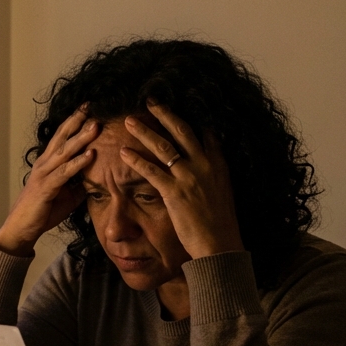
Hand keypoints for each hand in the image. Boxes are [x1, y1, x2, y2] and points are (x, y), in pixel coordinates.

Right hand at [0, 107, 100, 256]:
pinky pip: (65, 173)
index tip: (88, 109)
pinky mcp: (46, 188)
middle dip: (77, 121)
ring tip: (96, 125)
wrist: (22, 229)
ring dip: (81, 138)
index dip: (74, 122)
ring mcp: (44, 174)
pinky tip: (91, 155)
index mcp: (48, 163)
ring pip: (64, 151)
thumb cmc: (43, 211)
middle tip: (91, 106)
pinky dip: (78, 163)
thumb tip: (97, 179)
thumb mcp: (66, 195)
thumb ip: (79, 184)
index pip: (61, 137)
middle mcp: (44, 164)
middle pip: (62, 137)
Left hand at [120, 103, 244, 258]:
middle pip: (182, 131)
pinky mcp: (174, 192)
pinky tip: (123, 152)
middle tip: (150, 100)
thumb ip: (213, 175)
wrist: (220, 245)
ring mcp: (189, 177)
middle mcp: (205, 165)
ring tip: (128, 121)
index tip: (175, 106)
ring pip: (163, 146)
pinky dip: (136, 160)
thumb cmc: (219, 224)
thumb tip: (206, 167)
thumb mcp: (222, 193)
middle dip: (164, 113)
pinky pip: (151, 171)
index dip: (189, 118)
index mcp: (218, 165)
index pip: (205, 133)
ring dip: (144, 131)